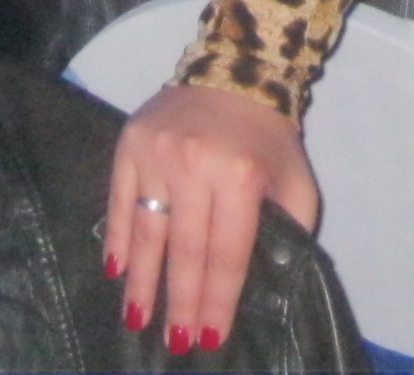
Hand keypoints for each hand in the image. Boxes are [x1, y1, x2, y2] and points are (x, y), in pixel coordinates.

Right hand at [107, 82, 316, 354]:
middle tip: (174, 344)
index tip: (210, 338)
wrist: (236, 70)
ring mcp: (158, 153)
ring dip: (142, 282)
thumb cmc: (269, 137)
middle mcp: (196, 164)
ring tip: (139, 320)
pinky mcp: (130, 142)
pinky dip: (118, 239)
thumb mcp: (295, 182)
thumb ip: (286, 230)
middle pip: (185, 251)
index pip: (226, 254)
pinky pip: (120, 201)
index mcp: (241, 176)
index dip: (217, 301)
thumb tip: (263, 283)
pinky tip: (117, 271)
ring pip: (147, 232)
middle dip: (180, 304)